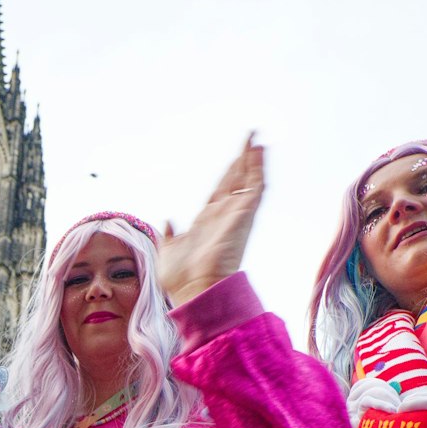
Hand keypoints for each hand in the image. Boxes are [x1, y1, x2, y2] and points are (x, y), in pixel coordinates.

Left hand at [159, 134, 265, 305]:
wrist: (194, 289)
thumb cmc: (181, 279)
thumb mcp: (169, 250)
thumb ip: (170, 235)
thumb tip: (167, 222)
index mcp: (207, 221)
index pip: (220, 191)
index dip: (228, 174)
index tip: (235, 158)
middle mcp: (224, 215)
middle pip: (236, 180)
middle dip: (243, 159)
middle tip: (250, 137)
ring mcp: (236, 214)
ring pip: (248, 179)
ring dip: (253, 159)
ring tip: (257, 138)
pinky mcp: (244, 215)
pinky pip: (255, 186)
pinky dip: (257, 167)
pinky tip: (259, 150)